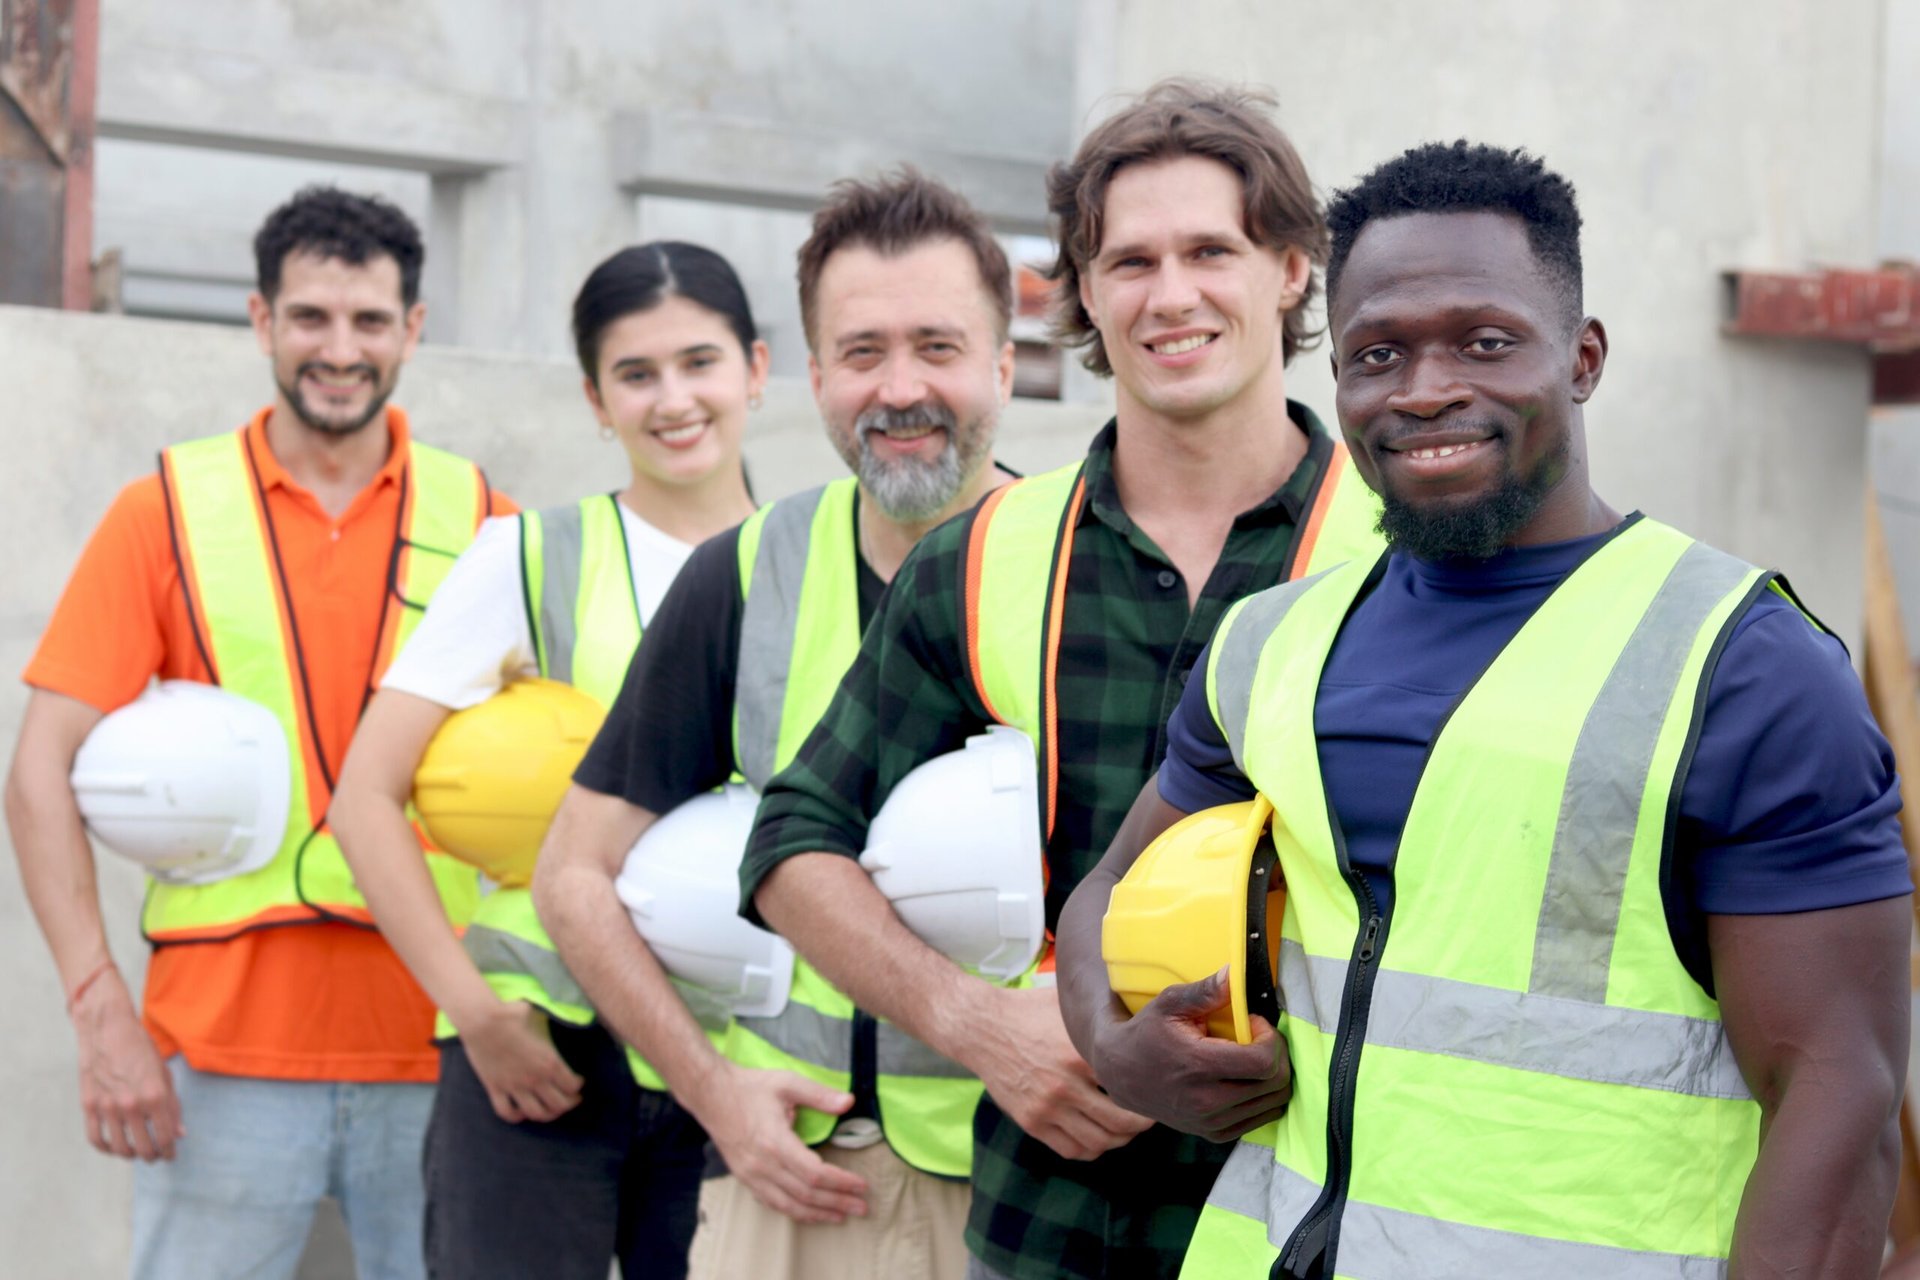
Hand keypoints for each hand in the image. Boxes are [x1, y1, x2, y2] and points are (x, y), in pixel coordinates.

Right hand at [71, 971, 182, 1161]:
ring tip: (137, 1153)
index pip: (166, 1136)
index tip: (171, 1154)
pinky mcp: (89, 1105)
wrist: (108, 1030)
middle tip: (156, 1156)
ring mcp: (108, 1106)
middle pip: (144, 1147)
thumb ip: (172, 1106)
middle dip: (153, 1156)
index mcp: (155, 1095)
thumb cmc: (140, 1050)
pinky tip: (115, 1147)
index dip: (170, 1150)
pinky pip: (96, 1138)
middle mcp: (131, 1104)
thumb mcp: (164, 1074)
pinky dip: (107, 1148)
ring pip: (120, 1147)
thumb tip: (180, 1133)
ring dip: (131, 1155)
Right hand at [455, 999, 584, 1122]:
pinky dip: (516, 1116)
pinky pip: (506, 1112)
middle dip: (569, 1103)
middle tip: (572, 1098)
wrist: (482, 1020)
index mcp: (549, 1062)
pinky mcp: (495, 1088)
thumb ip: (556, 1020)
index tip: (578, 1082)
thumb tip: (566, 1014)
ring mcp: (514, 1086)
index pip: (572, 1085)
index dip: (578, 1085)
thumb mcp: (543, 1017)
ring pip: (536, 1113)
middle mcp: (534, 1079)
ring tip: (551, 1109)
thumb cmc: (514, 1014)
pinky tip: (522, 1110)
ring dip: (547, 1114)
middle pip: (559, 1105)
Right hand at [688, 1063, 868, 1224]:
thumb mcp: (787, 1083)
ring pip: (789, 1205)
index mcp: (775, 1142)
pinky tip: (809, 1213)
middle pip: (806, 1194)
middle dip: (837, 1202)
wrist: (711, 1095)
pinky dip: (794, 1212)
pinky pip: (772, 1203)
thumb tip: (849, 1102)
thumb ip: (819, 1095)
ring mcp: (751, 1175)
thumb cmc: (750, 1087)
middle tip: (861, 1208)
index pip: (815, 1173)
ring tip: (841, 1216)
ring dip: (818, 1214)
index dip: (841, 1182)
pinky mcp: (744, 1178)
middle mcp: (763, 1165)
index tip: (862, 1185)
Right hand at [970, 985, 1154, 1160]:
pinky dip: (1091, 1149)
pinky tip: (1098, 1136)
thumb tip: (1140, 1007)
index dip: (1149, 1091)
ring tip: (1126, 1130)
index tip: (1157, 1088)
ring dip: (1119, 1140)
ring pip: (1097, 1142)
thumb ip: (1101, 1011)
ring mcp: (1047, 1108)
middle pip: (1120, 1122)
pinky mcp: (1031, 1122)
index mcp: (1080, 1054)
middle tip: (1149, 1115)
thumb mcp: (1068, 1006)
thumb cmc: (1030, 1011)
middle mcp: (1065, 1085)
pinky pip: (1070, 1149)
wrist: (981, 1028)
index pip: (1129, 1086)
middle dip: (1142, 1123)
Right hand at [1090, 968, 1289, 1142]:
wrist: (1121, 1074)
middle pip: (1275, 1083)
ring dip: (1274, 1076)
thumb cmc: (1147, 1033)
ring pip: (1274, 1102)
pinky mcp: (1216, 1134)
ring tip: (1253, 1057)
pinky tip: (1247, 1078)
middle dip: (1277, 1054)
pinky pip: (1263, 1118)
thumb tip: (1232, 974)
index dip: (1271, 1039)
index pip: (1263, 1061)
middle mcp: (1207, 1101)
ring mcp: (1212, 1123)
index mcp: (1198, 1066)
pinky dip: (1265, 1097)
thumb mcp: (1168, 1003)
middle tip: (1257, 1038)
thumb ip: (1204, 991)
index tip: (1254, 1024)